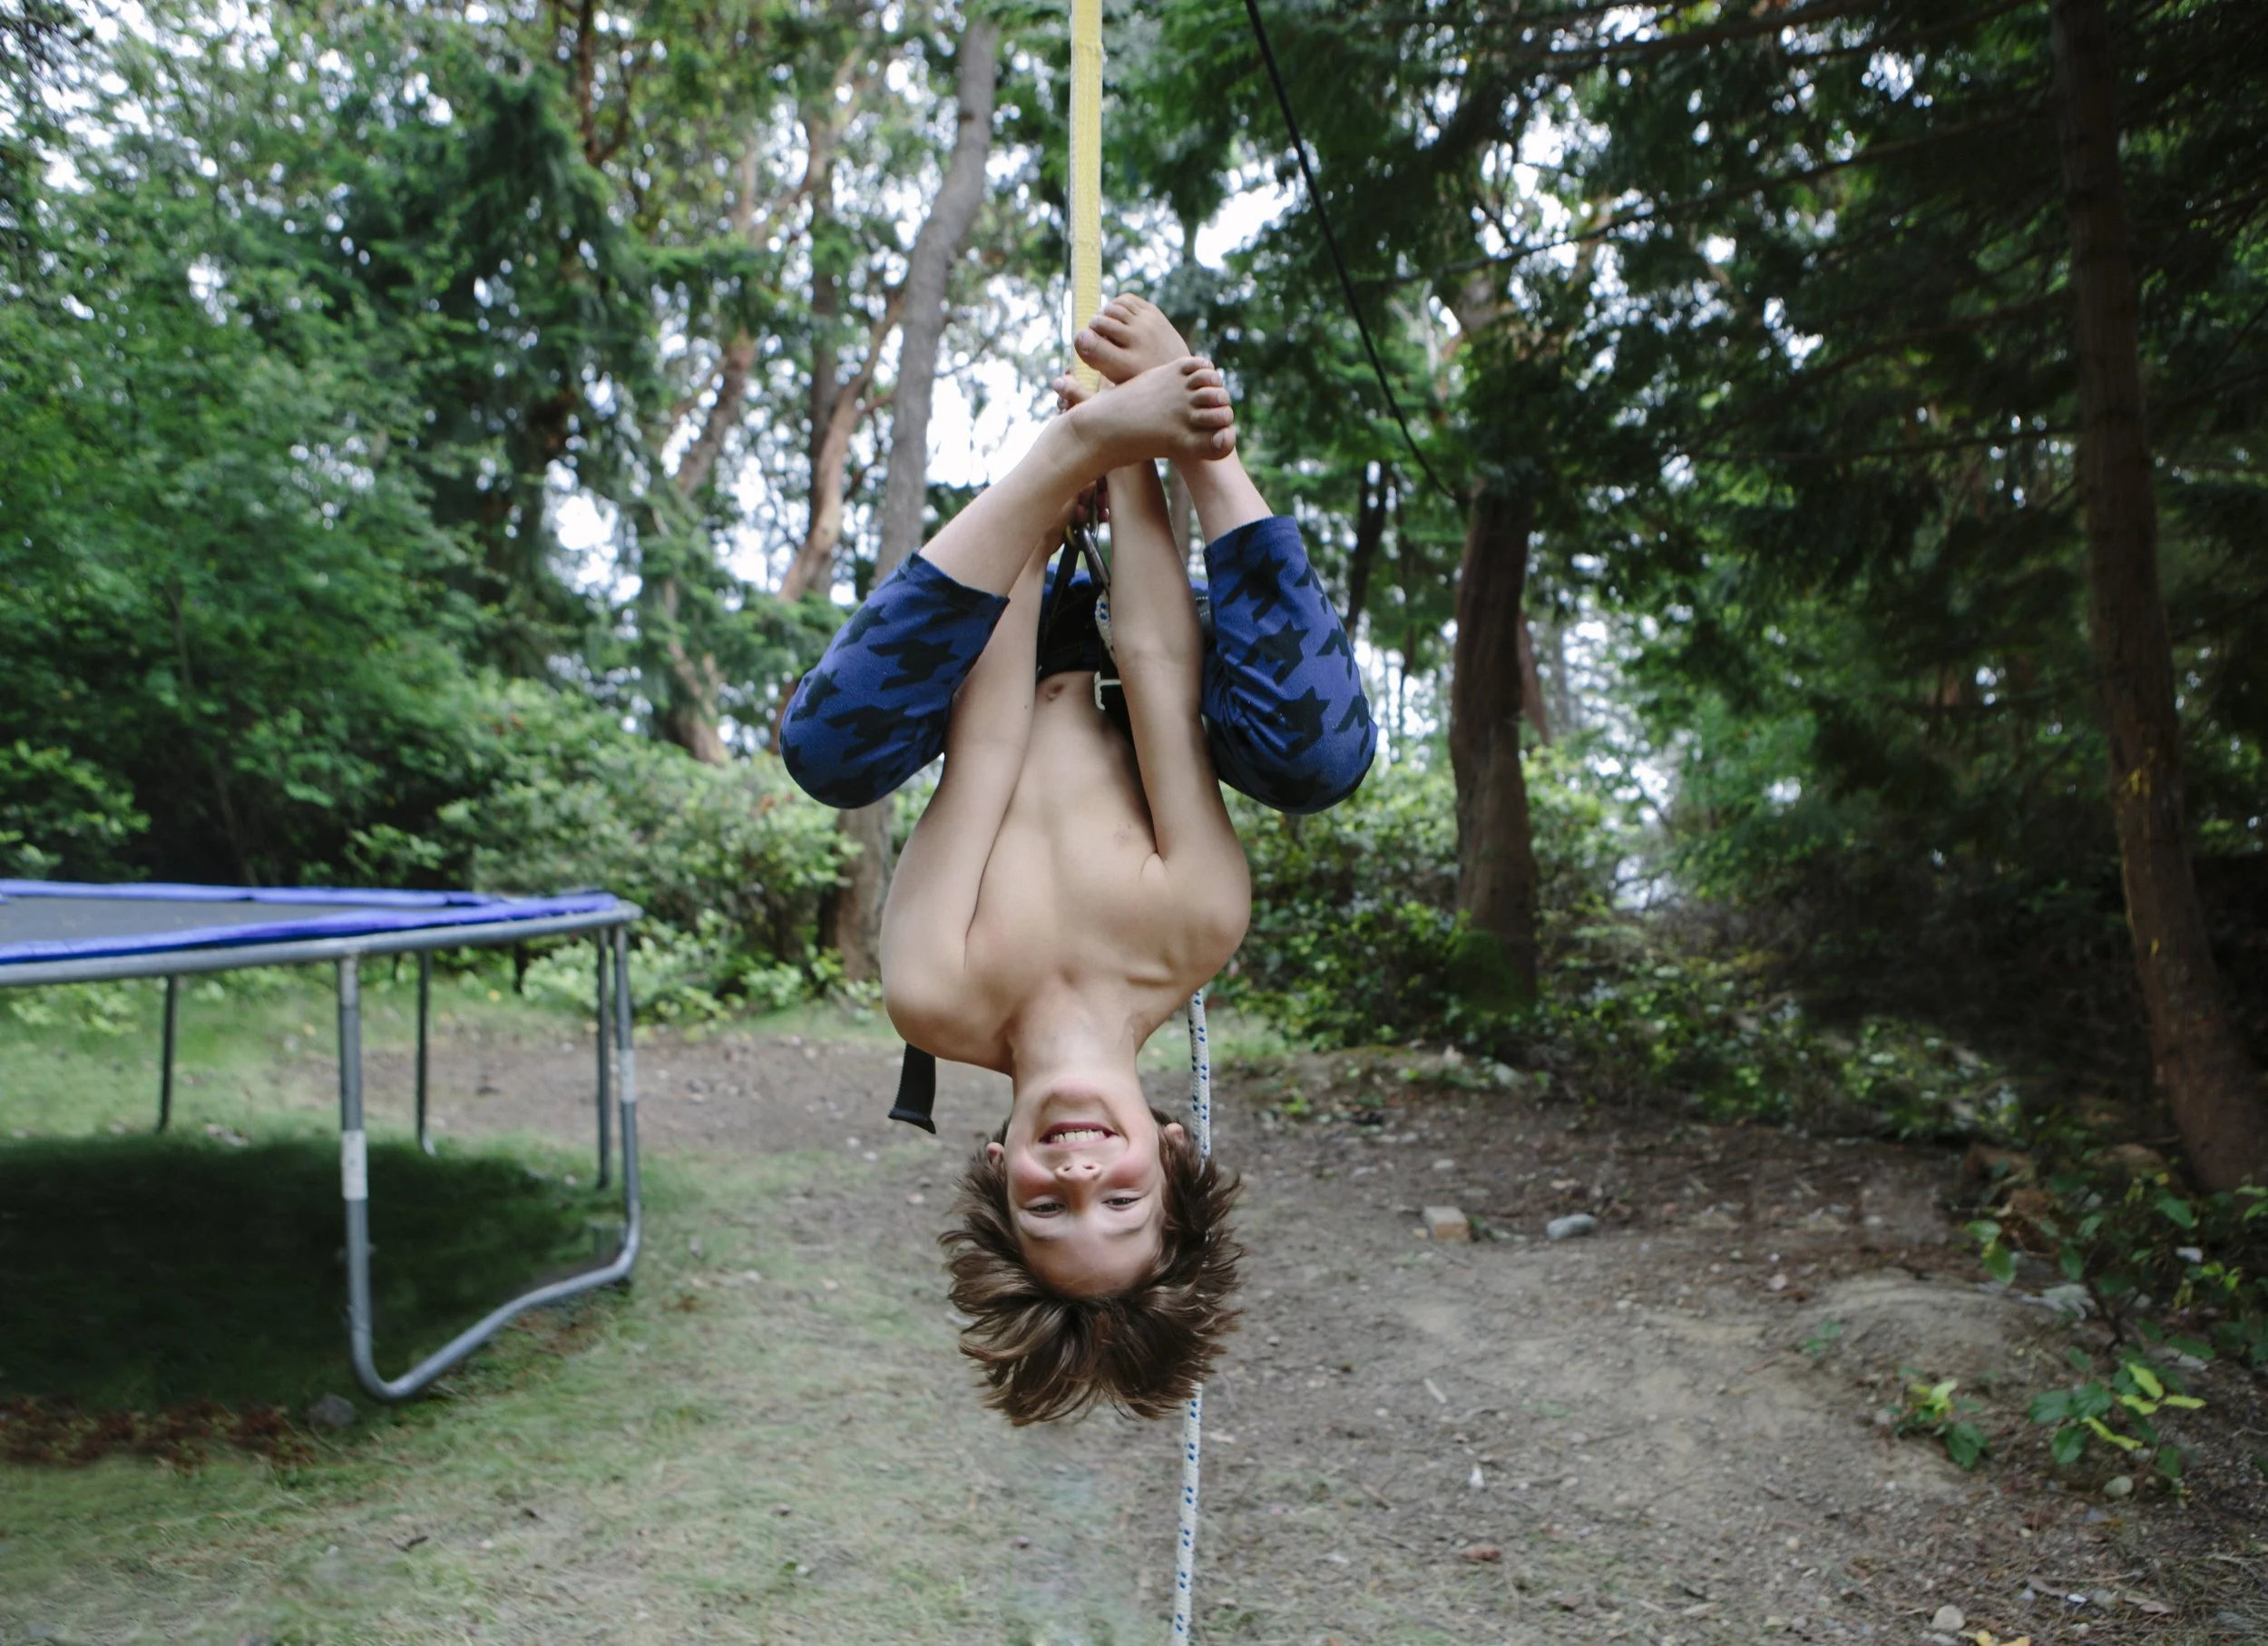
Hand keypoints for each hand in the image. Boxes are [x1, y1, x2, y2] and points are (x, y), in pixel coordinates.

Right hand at [1075, 294, 1192, 384]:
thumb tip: (1065, 370)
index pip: (1089, 343)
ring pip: (1110, 309)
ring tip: (1106, 330)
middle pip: (1097, 323)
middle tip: (1095, 339)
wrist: (1178, 376)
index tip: (1082, 345)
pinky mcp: (1154, 313)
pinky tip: (1117, 321)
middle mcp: (1138, 342)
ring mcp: (1148, 324)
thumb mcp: (1112, 389)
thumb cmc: (1138, 386)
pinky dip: (1115, 307)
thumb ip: (1088, 377)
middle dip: (1091, 330)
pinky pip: (1124, 300)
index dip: (1081, 342)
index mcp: (1125, 367)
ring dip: (1103, 317)